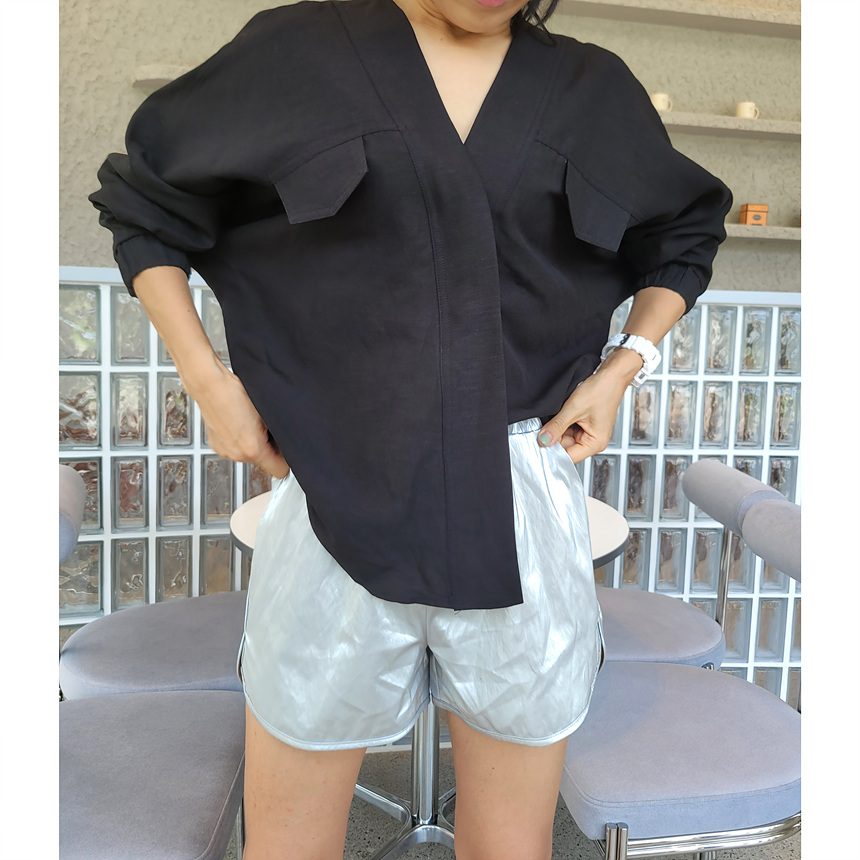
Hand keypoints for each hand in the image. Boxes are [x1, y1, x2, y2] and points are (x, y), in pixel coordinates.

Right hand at [185, 360, 289, 478]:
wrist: (211, 386)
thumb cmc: (235, 394)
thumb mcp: (267, 413)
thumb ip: (278, 433)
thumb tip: (284, 442)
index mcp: (253, 449)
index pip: (280, 471)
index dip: (286, 460)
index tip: (285, 450)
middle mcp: (237, 455)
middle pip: (263, 463)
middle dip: (269, 450)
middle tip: (268, 430)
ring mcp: (225, 451)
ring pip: (248, 456)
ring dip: (253, 445)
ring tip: (252, 424)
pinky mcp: (216, 445)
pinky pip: (235, 449)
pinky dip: (240, 441)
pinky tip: (240, 425)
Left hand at [536, 351, 639, 463]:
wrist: (611, 375)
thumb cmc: (602, 390)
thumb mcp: (574, 408)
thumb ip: (557, 426)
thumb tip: (543, 440)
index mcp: (595, 443)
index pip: (568, 457)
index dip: (552, 452)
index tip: (538, 444)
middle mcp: (593, 441)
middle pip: (565, 449)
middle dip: (553, 439)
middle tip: (542, 428)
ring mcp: (589, 434)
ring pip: (565, 439)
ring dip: (556, 430)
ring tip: (555, 417)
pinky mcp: (585, 426)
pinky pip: (568, 430)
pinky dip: (561, 424)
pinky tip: (559, 415)